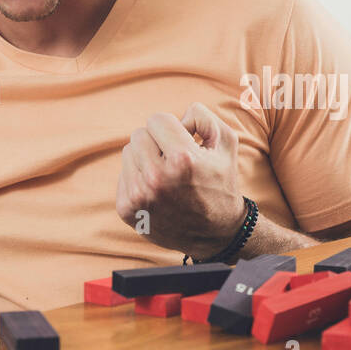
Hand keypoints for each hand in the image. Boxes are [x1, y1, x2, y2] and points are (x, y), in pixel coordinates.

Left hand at [115, 101, 245, 258]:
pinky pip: (124, 174)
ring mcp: (139, 196)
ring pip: (128, 153)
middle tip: (175, 160)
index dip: (172, 127)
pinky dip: (139, 178)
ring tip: (167, 176)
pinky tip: (158, 191)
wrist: (216, 234)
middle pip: (139, 134)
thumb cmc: (221, 183)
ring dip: (146, 159)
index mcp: (183, 159)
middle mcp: (157, 178)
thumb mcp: (226, 143)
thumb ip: (203, 116)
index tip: (184, 142)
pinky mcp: (127, 209)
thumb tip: (178, 115)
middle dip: (157, 142)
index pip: (156, 119)